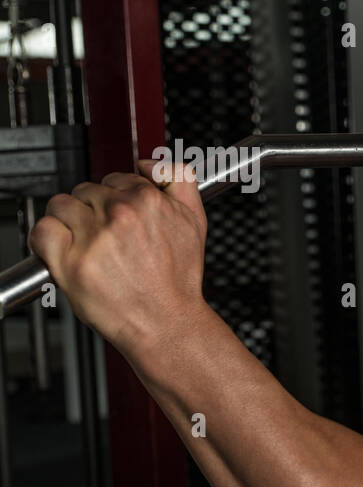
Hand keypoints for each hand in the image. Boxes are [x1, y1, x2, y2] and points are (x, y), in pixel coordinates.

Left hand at [28, 160, 208, 352]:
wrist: (168, 323)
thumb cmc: (178, 281)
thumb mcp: (196, 223)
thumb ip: (180, 181)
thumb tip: (149, 163)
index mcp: (148, 200)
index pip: (115, 178)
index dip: (116, 198)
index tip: (117, 216)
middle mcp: (120, 214)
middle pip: (86, 190)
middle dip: (92, 209)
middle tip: (105, 236)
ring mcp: (93, 237)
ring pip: (61, 205)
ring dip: (68, 221)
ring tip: (85, 245)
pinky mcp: (70, 261)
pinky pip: (42, 230)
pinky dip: (46, 239)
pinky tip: (65, 251)